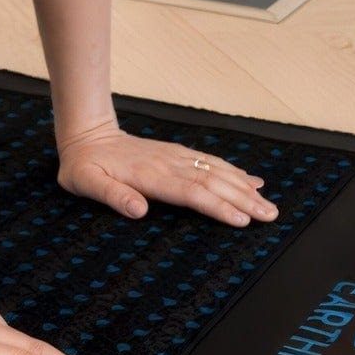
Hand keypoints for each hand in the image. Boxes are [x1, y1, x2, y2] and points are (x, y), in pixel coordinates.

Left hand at [56, 120, 279, 226]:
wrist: (87, 135)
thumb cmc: (83, 165)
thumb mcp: (86, 182)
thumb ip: (112, 195)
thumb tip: (139, 210)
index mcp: (150, 176)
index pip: (191, 193)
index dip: (217, 206)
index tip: (242, 219)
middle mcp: (169, 164)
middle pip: (212, 183)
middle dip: (244, 200)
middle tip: (270, 215)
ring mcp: (175, 157)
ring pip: (216, 172)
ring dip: (244, 187)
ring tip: (269, 202)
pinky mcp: (177, 154)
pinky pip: (210, 162)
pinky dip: (233, 172)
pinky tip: (250, 180)